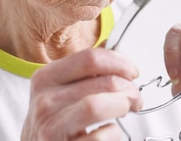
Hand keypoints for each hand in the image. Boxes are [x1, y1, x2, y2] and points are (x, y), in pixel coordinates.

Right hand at [21, 48, 142, 140]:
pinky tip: (110, 131)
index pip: (91, 58)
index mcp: (46, 78)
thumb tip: (113, 49)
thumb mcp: (60, 90)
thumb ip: (84, 70)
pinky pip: (100, 136)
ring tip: (128, 109)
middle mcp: (45, 101)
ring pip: (98, 105)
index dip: (120, 62)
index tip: (132, 71)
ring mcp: (51, 127)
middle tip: (135, 97)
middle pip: (103, 82)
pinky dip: (114, 133)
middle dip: (130, 88)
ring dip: (123, 105)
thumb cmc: (55, 121)